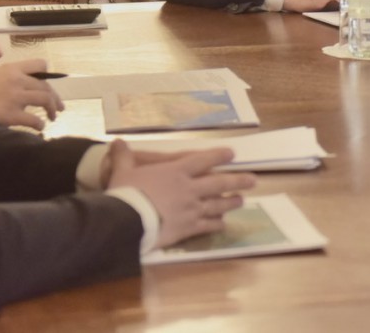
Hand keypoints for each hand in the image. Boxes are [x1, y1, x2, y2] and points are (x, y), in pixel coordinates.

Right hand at [0, 58, 63, 128]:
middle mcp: (17, 79)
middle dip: (54, 98)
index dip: (48, 75)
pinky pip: (34, 119)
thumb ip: (10, 79)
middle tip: (58, 107)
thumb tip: (25, 87)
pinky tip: (39, 128)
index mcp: (11, 68)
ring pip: (45, 99)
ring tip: (53, 117)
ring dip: (52, 109)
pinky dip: (40, 124)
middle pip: (45, 86)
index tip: (48, 85)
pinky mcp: (12, 114)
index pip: (40, 64)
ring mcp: (15, 97)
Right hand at [106, 140, 257, 248]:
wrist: (127, 221)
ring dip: (231, 202)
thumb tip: (116, 141)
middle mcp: (189, 188)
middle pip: (219, 183)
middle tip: (253, 180)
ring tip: (242, 200)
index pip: (202, 160)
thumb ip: (123, 157)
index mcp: (176, 171)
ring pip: (218, 204)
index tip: (232, 154)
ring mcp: (191, 209)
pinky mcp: (188, 228)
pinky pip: (207, 225)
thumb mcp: (122, 172)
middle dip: (238, 180)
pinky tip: (223, 224)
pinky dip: (217, 224)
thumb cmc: (126, 194)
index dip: (218, 155)